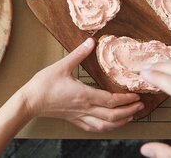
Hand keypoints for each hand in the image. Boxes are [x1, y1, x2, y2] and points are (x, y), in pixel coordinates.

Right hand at [21, 38, 142, 131]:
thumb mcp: (62, 65)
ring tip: (130, 116)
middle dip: (129, 112)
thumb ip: (79, 54)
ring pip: (105, 125)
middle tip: (139, 106)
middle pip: (112, 116)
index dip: (126, 100)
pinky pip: (93, 128)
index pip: (111, 100)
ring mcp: (79, 116)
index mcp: (84, 94)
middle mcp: (84, 108)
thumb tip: (91, 42)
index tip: (136, 96)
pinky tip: (109, 125)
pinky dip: (105, 127)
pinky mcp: (74, 119)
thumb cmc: (43, 85)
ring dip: (120, 122)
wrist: (30, 101)